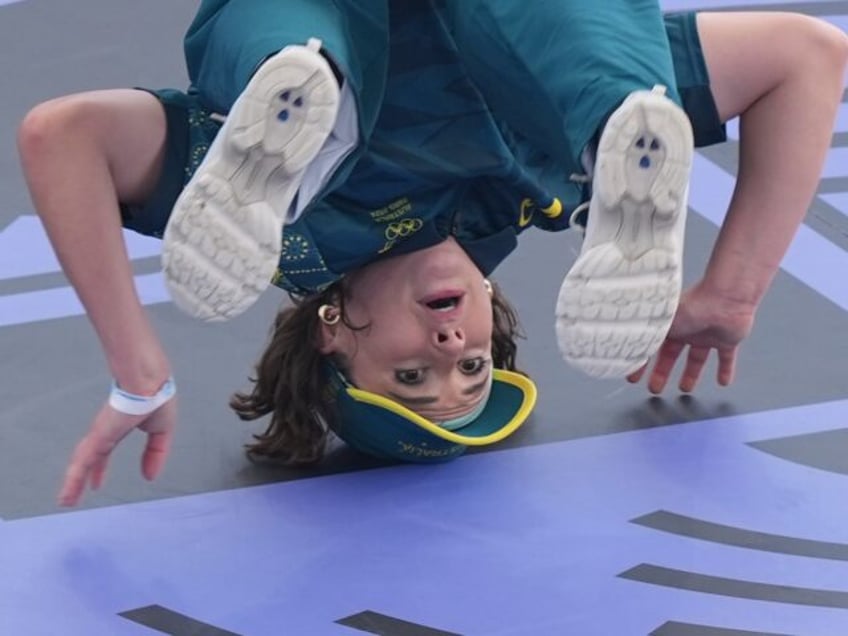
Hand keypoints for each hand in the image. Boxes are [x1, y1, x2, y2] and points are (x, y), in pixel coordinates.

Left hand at [58, 396, 176, 505]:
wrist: (148, 381)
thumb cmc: (157, 396)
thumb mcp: (163, 431)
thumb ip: (155, 453)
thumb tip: (149, 476)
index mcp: (120, 427)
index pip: (105, 451)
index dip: (100, 468)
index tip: (96, 482)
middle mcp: (105, 431)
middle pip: (88, 459)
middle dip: (81, 478)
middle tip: (71, 497)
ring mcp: (99, 435)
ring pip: (81, 464)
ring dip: (72, 484)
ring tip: (65, 502)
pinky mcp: (97, 438)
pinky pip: (82, 464)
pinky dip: (73, 481)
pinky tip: (67, 497)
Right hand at [627, 284, 755, 393]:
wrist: (725, 298)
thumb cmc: (693, 305)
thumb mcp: (663, 325)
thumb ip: (647, 339)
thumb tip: (626, 348)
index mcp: (669, 324)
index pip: (652, 348)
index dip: (641, 364)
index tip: (633, 377)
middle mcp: (686, 329)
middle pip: (671, 356)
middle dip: (662, 373)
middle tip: (655, 388)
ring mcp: (707, 335)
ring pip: (696, 359)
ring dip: (691, 374)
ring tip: (685, 388)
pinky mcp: (727, 340)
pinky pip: (726, 358)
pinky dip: (725, 370)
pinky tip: (723, 382)